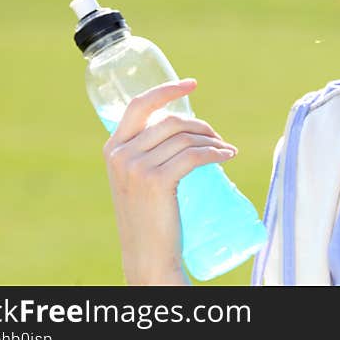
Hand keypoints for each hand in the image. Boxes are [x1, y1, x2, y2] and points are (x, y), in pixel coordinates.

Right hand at [101, 79, 237, 284]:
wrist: (147, 256)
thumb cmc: (150, 218)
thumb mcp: (137, 180)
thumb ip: (147, 154)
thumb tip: (181, 129)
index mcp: (113, 148)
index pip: (139, 105)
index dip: (167, 90)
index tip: (192, 83)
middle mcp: (120, 154)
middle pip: (170, 121)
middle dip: (200, 125)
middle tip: (218, 137)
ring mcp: (136, 167)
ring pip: (185, 138)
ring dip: (212, 140)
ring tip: (226, 150)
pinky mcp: (156, 181)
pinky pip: (194, 155)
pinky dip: (216, 152)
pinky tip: (227, 155)